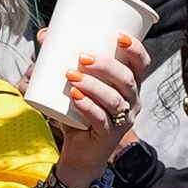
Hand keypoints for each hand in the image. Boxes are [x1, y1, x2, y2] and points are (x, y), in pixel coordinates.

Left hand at [44, 34, 146, 183]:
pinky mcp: (109, 136)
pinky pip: (102, 120)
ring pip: (115, 100)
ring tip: (72, 76)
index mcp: (129, 86)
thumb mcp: (75, 84)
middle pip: (128, 80)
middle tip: (82, 57)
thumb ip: (62, 60)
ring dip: (94, 85)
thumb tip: (45, 35)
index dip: (135, 50)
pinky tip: (76, 98)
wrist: (78, 152)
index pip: (142, 65)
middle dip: (107, 65)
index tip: (119, 36)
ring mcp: (122, 120)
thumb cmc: (79, 113)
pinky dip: (88, 107)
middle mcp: (132, 102)